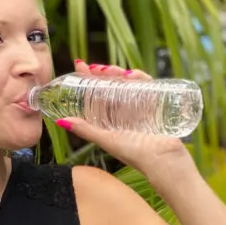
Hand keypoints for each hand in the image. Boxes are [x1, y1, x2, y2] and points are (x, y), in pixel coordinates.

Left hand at [59, 61, 193, 180]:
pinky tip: (132, 74)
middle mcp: (123, 113)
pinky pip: (147, 85)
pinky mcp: (155, 104)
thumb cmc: (135, 154)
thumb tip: (60, 122)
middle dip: (104, 73)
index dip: (88, 79)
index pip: (96, 95)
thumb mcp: (107, 140)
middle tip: (95, 67)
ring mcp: (140, 107)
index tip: (80, 65)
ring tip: (112, 70)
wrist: (165, 159)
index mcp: (110, 121)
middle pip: (112, 86)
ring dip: (119, 73)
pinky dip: (140, 77)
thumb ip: (85, 130)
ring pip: (128, 82)